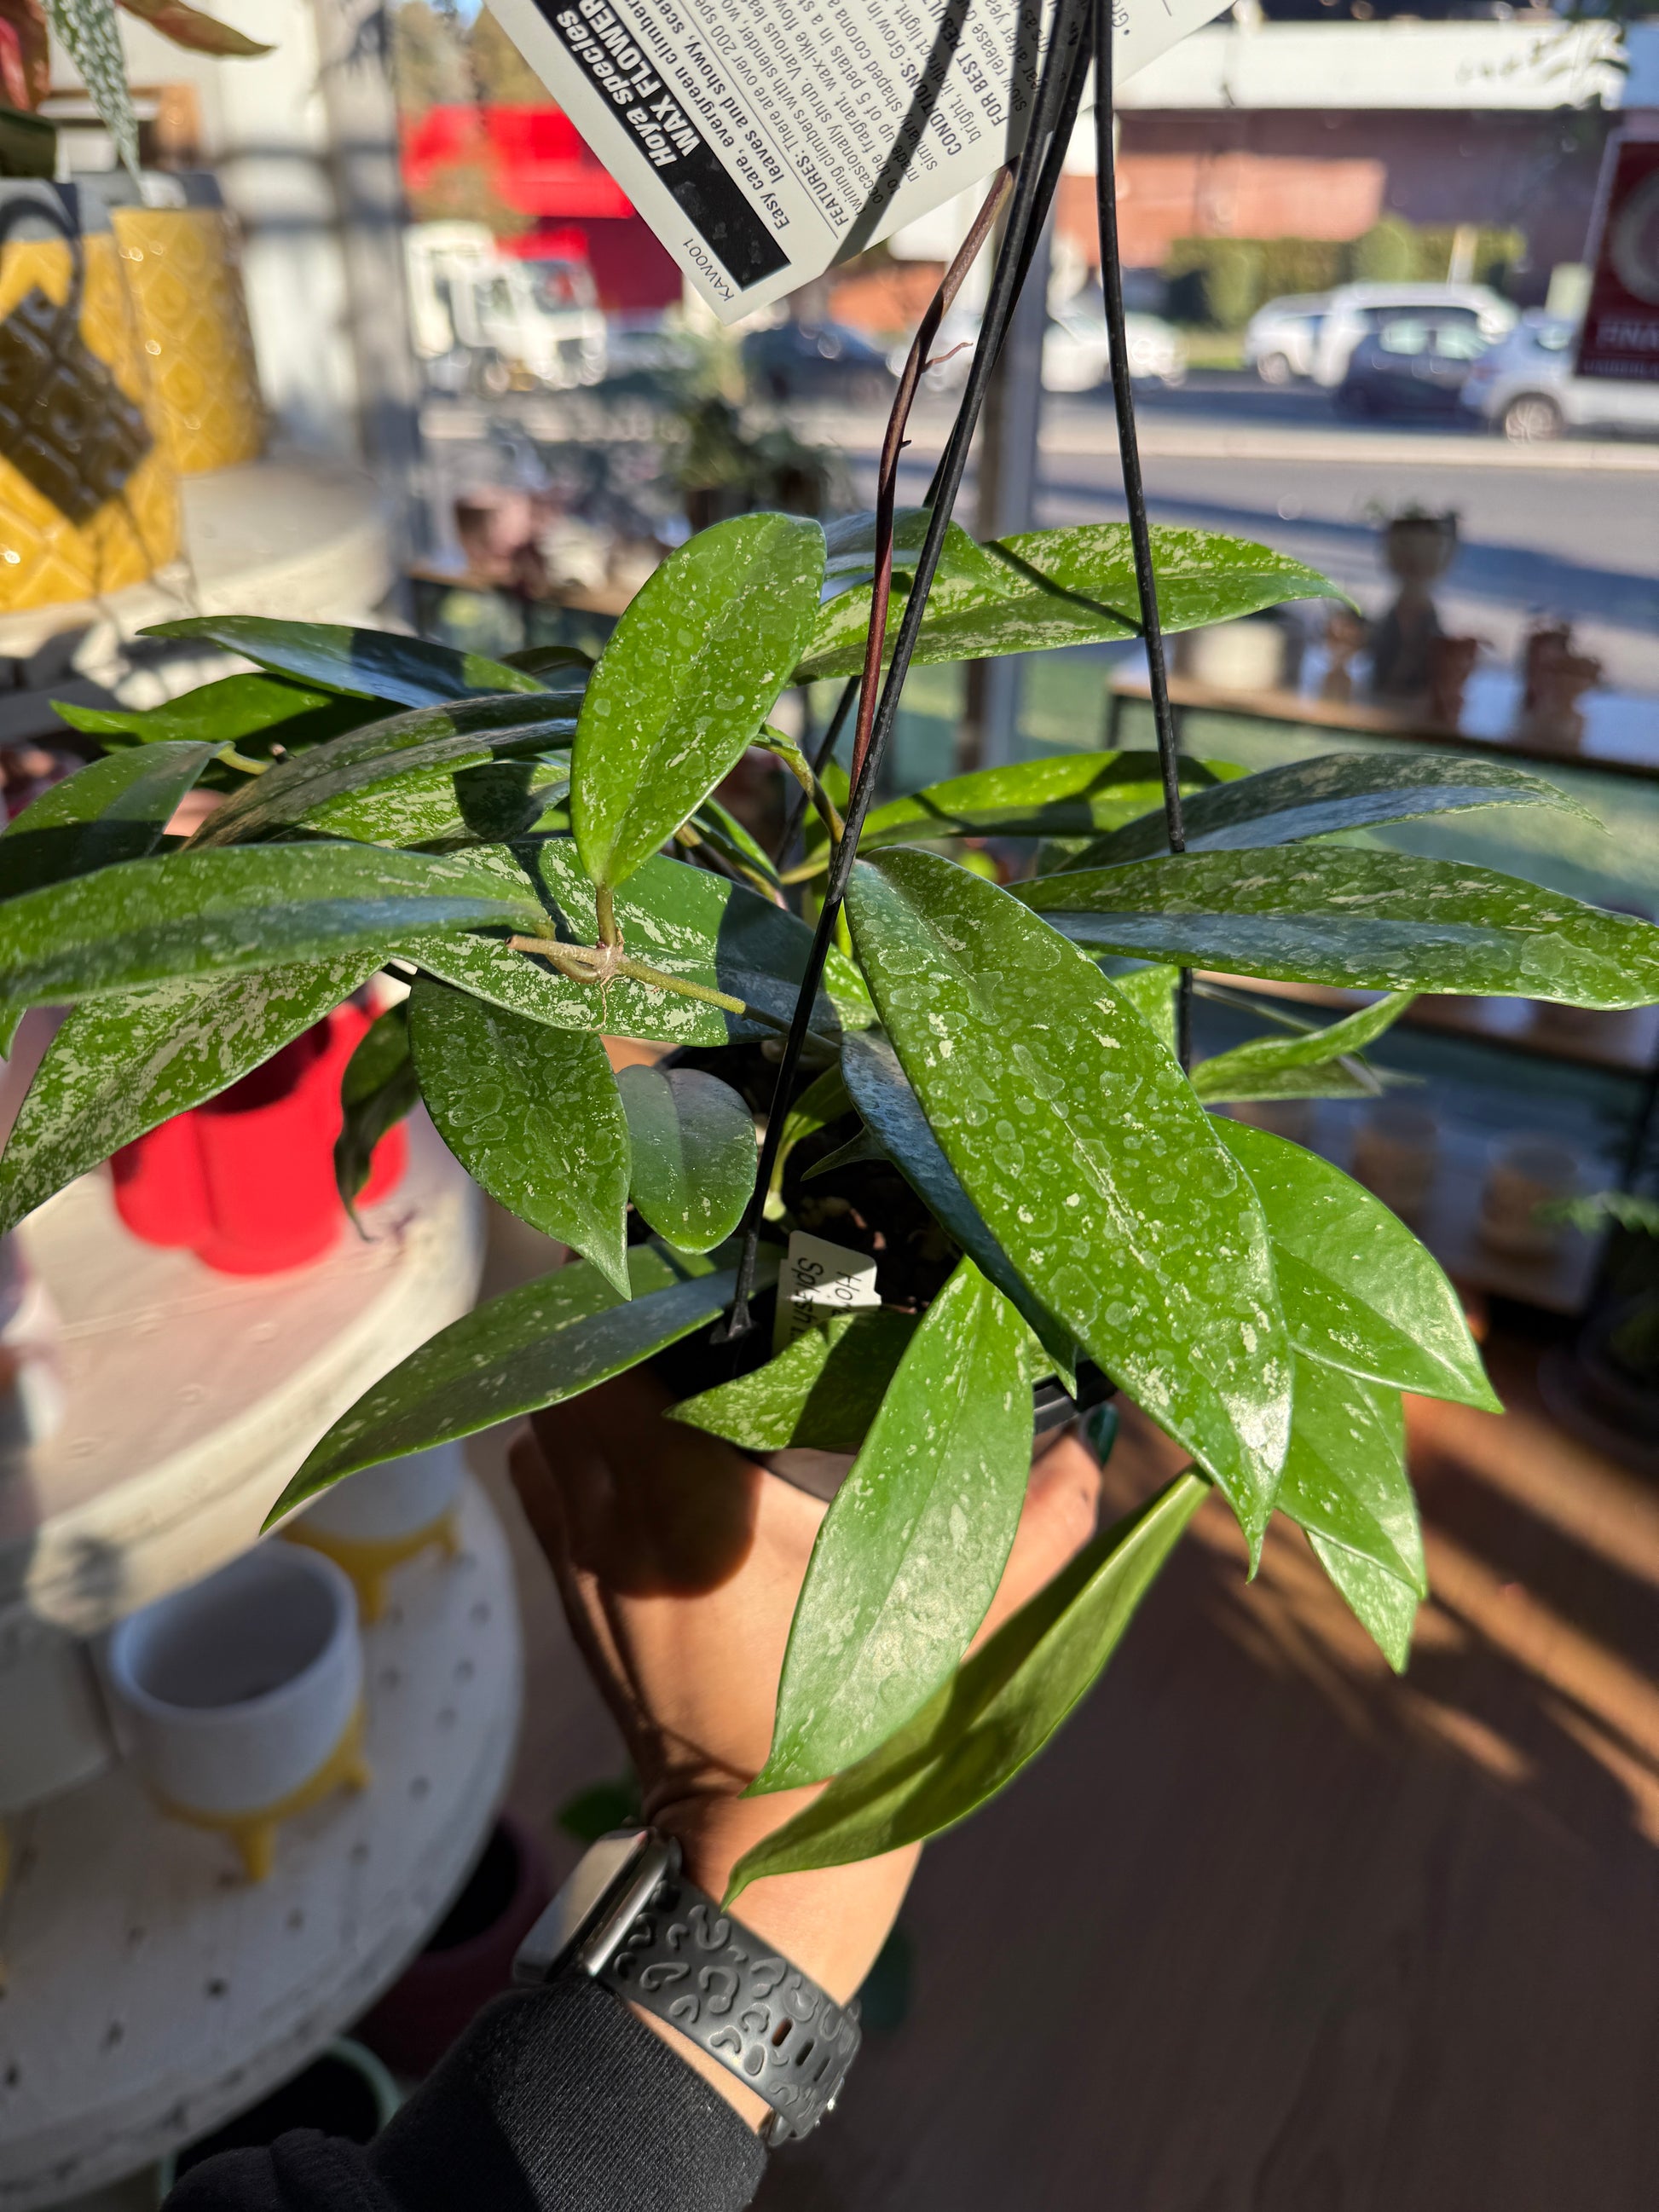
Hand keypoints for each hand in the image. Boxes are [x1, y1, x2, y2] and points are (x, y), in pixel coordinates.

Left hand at [509, 1369, 1101, 2123]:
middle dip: (626, 1326)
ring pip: (549, 1421)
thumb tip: (1082, 1451)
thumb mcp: (957, 1626)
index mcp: (694, 1514)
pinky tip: (635, 1434)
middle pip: (572, 1373)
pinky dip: (573, 1441)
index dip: (651, 1299)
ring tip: (667, 1356)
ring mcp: (581, 1563)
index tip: (710, 1271)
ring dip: (594, 1380)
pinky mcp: (573, 1597)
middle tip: (701, 1301)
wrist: (764, 1852)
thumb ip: (1030, 1531)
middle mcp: (615, 1526)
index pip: (620, 1361)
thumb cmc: (855, 1736)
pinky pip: (544, 1480)